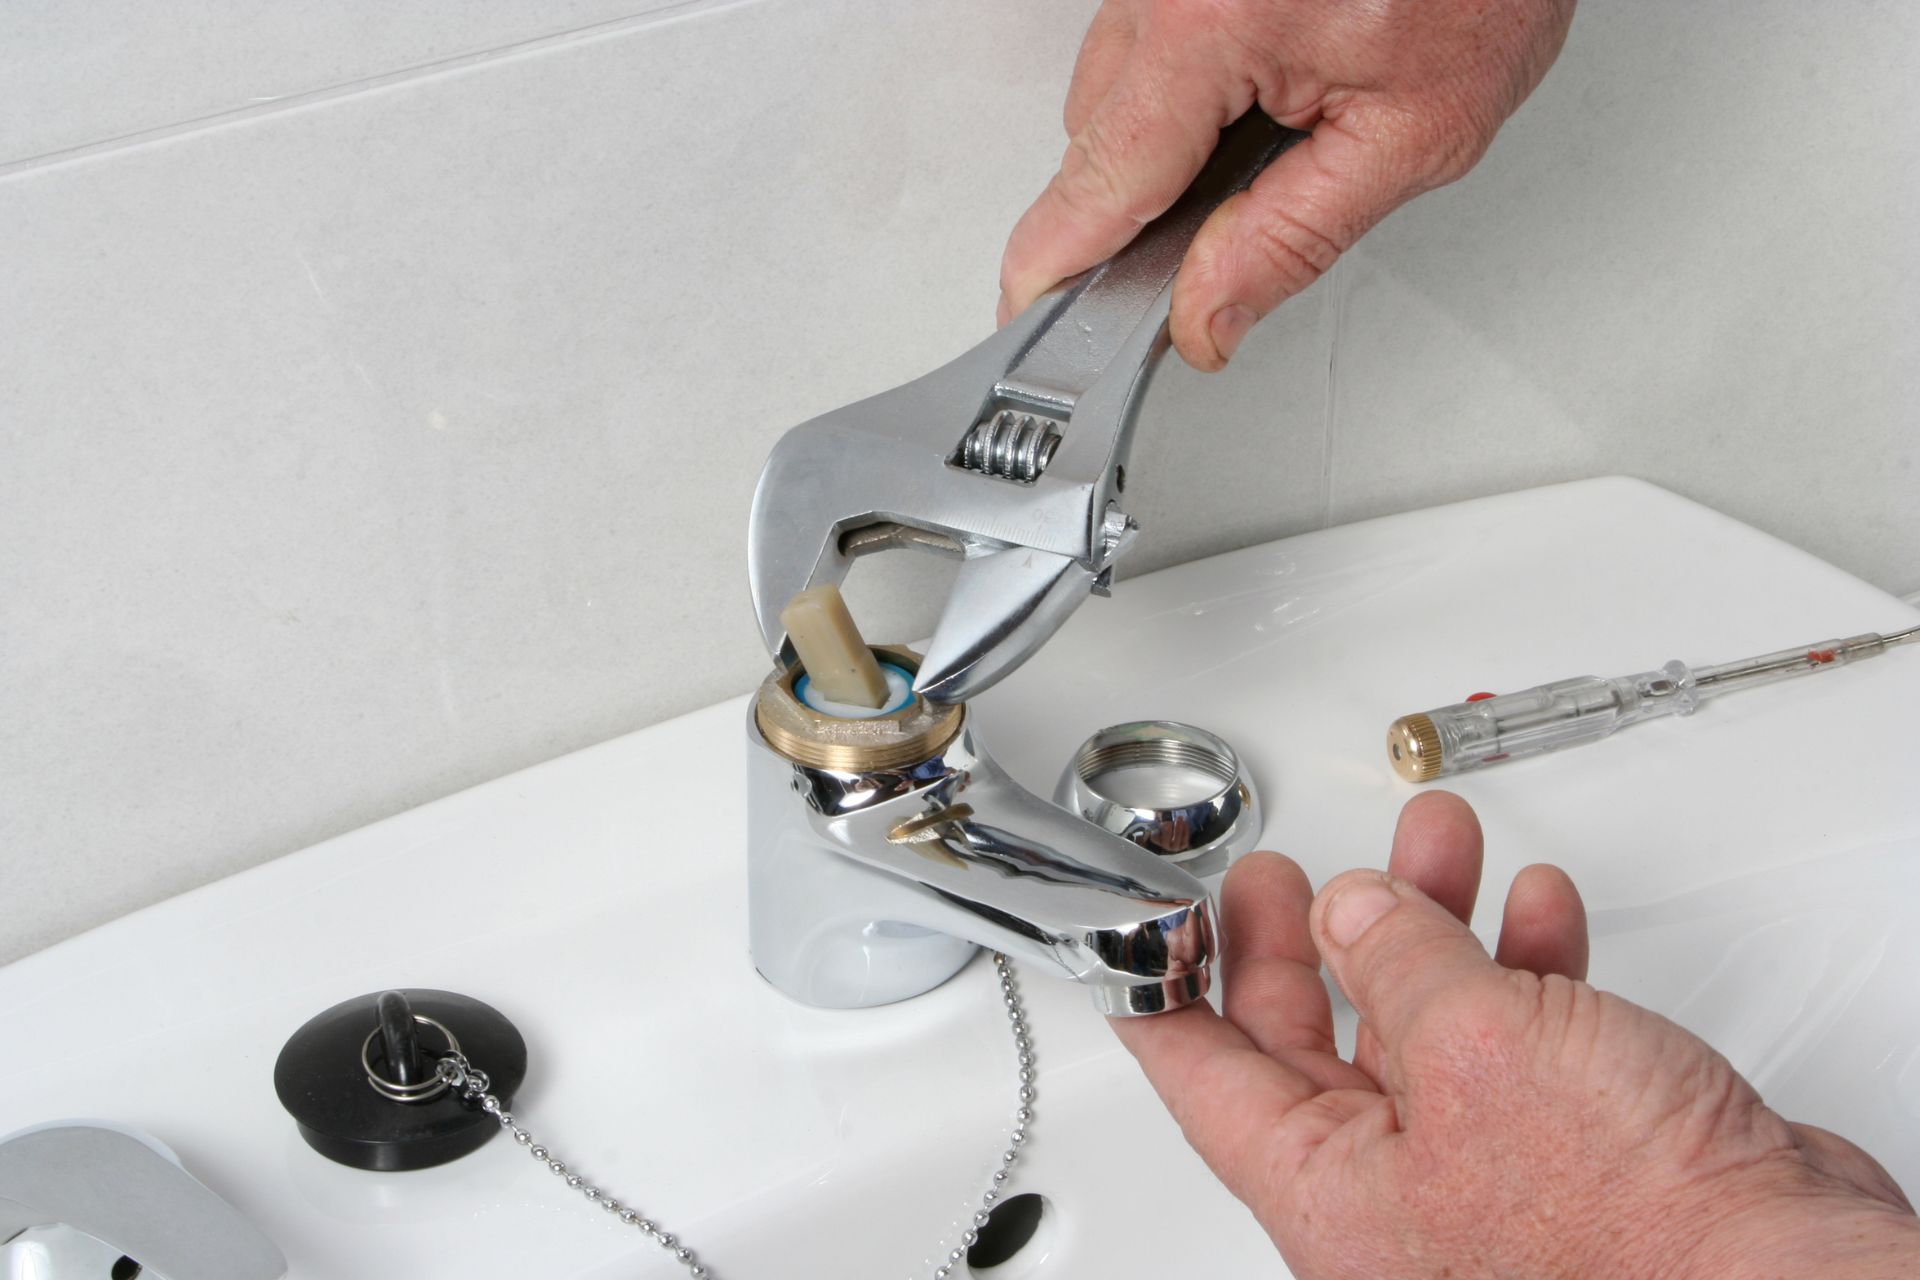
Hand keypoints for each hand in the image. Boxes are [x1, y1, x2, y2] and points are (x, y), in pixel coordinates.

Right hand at [1000, 0, 1576, 367]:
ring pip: (1114, 86)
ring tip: (1277, 128)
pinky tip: (1264, 84)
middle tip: (1217, 242)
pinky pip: (1144, 39)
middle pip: (1096, 136)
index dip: (1060, 260)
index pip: (1105, 176)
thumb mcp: (1415, 132)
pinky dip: (1185, 83)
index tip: (1028, 315)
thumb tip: (1204, 313)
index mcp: (1218, 23)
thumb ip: (1294, 237)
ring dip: (1168, 136)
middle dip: (1143, 201)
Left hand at [1115, 792, 1919, 1277]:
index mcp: (1327, 1192)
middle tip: (1286, 872)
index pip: (1201, 1076)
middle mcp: (1393, 1193)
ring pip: (1422, 1024)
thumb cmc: (1636, 1232)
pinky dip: (1518, 964)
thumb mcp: (1473, 1050)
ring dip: (1429, 922)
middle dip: (1309, 934)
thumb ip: (1394, 962)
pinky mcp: (1567, 1151)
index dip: (1167, 988)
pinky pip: (1514, 1041)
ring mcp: (1481, 1172)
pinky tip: (1533, 908)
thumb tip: (1350, 912)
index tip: (1150, 928)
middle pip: (1308, 1041)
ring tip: (1433, 841)